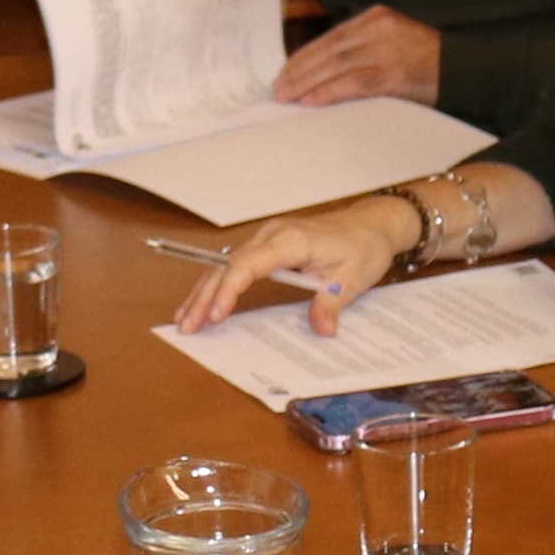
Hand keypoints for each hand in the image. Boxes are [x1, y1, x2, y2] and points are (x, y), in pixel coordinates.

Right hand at [173, 196, 413, 336]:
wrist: (371, 225)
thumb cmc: (363, 246)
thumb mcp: (353, 278)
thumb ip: (331, 303)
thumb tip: (321, 329)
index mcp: (291, 241)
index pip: (249, 264)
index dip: (230, 289)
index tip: (216, 314)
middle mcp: (272, 235)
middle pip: (228, 266)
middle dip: (204, 296)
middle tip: (187, 326)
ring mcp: (267, 239)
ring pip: (225, 264)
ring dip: (203, 291)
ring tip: (184, 319)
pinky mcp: (267, 246)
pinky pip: (235, 264)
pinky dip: (216, 283)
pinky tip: (202, 301)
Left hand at [274, 4, 443, 107]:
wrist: (471, 67)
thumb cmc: (436, 58)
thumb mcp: (399, 38)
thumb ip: (369, 45)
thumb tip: (331, 66)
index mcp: (379, 16)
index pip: (333, 36)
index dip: (306, 55)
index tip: (287, 69)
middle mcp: (380, 28)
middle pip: (329, 49)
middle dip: (300, 69)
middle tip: (279, 88)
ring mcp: (387, 50)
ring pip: (336, 65)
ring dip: (307, 82)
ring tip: (287, 96)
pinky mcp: (395, 74)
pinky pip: (354, 83)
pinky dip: (330, 91)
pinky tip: (312, 100)